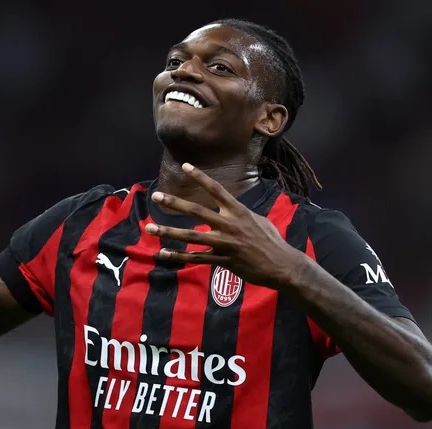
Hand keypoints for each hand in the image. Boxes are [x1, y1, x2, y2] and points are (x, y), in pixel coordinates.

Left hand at [144, 163, 304, 286]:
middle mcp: (229, 225)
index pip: (216, 189)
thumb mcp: (258, 220)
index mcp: (238, 211)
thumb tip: (230, 210)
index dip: (200, 177)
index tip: (184, 165)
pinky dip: (179, 257)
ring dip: (168, 232)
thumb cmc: (272, 240)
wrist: (282, 265)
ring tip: (150, 228)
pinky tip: (165, 254)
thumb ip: (240, 214)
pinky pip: (197, 258)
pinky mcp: (223, 261)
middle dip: (174, 203)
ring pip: (191, 237)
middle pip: (196, 211)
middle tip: (157, 196)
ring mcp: (225, 244)